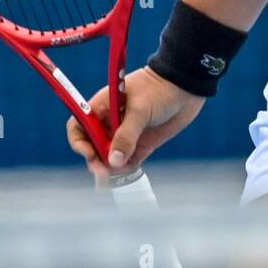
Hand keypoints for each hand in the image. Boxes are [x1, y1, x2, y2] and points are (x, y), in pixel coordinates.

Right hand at [66, 66, 206, 179]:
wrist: (187, 86)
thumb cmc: (159, 89)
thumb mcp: (140, 110)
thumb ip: (126, 136)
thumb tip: (112, 162)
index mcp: (103, 107)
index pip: (80, 125)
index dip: (79, 141)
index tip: (89, 153)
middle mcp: (111, 122)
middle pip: (93, 146)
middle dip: (95, 160)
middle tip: (103, 173)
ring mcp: (126, 134)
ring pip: (110, 157)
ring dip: (109, 169)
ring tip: (113, 180)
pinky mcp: (142, 144)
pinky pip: (128, 162)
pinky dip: (125, 170)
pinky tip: (126, 175)